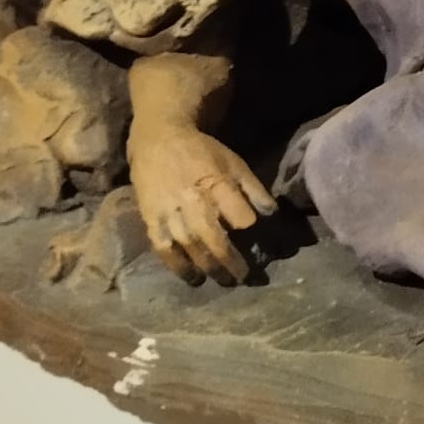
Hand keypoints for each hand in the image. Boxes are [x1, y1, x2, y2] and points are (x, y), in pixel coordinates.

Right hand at [127, 124, 275, 284]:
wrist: (159, 142)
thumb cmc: (203, 153)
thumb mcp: (234, 163)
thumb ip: (254, 189)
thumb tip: (272, 213)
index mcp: (217, 184)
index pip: (239, 216)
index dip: (249, 228)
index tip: (261, 241)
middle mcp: (193, 201)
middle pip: (214, 239)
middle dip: (231, 261)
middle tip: (244, 277)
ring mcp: (170, 213)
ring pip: (191, 247)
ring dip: (208, 268)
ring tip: (223, 281)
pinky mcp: (152, 221)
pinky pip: (164, 249)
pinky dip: (178, 267)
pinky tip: (192, 278)